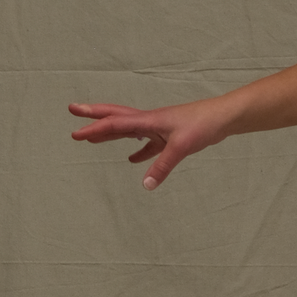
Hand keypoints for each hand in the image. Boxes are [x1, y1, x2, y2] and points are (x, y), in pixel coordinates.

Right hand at [67, 94, 234, 188]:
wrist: (224, 118)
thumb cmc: (203, 125)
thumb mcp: (181, 147)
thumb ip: (162, 166)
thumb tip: (146, 185)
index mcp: (148, 120)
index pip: (115, 124)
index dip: (94, 129)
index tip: (75, 134)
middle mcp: (150, 121)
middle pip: (116, 117)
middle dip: (93, 115)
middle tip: (72, 111)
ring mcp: (159, 127)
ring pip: (129, 129)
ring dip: (110, 133)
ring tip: (93, 139)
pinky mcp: (170, 136)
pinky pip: (148, 143)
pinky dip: (138, 150)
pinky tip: (132, 160)